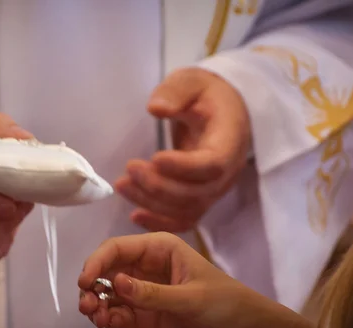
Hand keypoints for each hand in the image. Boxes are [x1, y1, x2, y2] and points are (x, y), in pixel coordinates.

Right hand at [79, 232, 284, 327]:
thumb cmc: (226, 303)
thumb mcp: (191, 297)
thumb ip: (153, 293)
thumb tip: (117, 284)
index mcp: (160, 249)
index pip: (118, 248)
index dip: (97, 261)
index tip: (85, 280)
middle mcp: (146, 267)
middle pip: (107, 270)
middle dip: (92, 285)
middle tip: (87, 304)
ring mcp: (143, 292)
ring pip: (107, 293)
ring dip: (96, 303)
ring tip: (95, 317)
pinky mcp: (143, 315)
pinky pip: (117, 313)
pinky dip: (107, 318)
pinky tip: (106, 324)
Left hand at [116, 67, 250, 231]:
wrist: (223, 111)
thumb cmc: (206, 95)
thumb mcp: (192, 80)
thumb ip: (175, 91)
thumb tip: (155, 108)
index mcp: (229, 140)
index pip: (213, 164)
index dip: (184, 167)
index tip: (155, 157)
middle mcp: (226, 172)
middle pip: (196, 194)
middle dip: (159, 186)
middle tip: (129, 169)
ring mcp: (214, 189)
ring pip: (186, 210)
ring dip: (152, 203)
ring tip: (123, 184)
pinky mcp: (200, 198)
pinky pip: (184, 220)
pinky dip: (160, 222)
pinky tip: (135, 215)